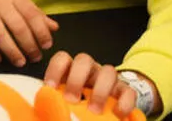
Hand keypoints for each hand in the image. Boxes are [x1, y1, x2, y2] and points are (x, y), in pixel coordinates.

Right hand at [0, 0, 58, 66]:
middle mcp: (0, 3)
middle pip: (18, 27)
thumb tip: (54, 28)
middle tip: (35, 58)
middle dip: (29, 46)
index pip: (32, 15)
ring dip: (12, 52)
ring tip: (20, 62)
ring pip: (0, 35)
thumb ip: (35, 13)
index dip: (42, 32)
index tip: (47, 45)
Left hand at [43, 51, 160, 117]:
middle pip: (84, 59)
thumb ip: (54, 102)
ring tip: (94, 111)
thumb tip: (43, 107)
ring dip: (100, 90)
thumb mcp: (63, 101)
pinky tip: (117, 114)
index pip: (63, 58)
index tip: (50, 87)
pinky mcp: (125, 92)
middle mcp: (90, 70)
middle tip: (71, 100)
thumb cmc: (79, 103)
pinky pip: (128, 91)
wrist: (107, 108)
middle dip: (76, 79)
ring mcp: (109, 79)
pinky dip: (124, 102)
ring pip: (109, 71)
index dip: (55, 69)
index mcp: (71, 70)